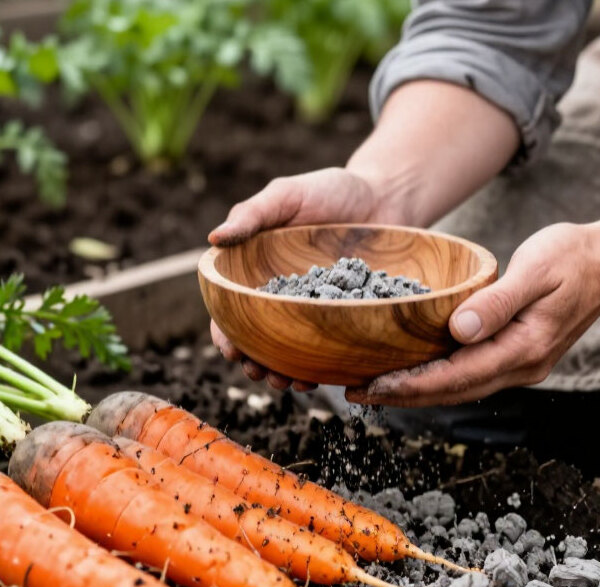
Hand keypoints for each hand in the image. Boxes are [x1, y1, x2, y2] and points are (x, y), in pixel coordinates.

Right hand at [209, 167, 404, 390]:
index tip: (231, 349)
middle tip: (262, 374)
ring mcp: (313, 310)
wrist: (386, 197)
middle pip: (257, 340)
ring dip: (285, 373)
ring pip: (290, 351)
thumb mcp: (288, 195)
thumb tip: (213, 239)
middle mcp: (280, 297)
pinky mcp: (344, 317)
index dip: (225, 332)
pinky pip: (329, 347)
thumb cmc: (331, 190)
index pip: (230, 309)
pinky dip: (322, 365)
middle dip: (254, 363)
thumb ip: (252, 214)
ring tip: (292, 383)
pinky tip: (323, 376)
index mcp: (256, 272)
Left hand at [344, 222, 599, 406]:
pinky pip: (470, 375)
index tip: (370, 386)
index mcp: (524, 348)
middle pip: (452, 392)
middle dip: (402, 396)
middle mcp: (523, 366)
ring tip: (373, 388)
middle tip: (354, 394)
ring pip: (460, 388)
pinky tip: (411, 371)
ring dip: (416, 392)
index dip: (409, 385)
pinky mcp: (518, 355)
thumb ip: (497, 302)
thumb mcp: (535, 270)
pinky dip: (437, 378)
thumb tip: (459, 330)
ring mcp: (522, 365)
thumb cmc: (572, 256)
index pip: (456, 377)